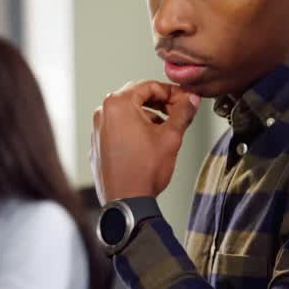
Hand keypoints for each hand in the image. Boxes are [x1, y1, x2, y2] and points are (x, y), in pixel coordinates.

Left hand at [91, 81, 199, 201]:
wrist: (126, 202)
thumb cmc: (143, 171)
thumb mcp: (171, 137)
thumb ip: (183, 113)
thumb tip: (191, 100)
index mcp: (118, 104)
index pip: (149, 86)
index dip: (171, 92)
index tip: (185, 99)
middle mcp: (103, 113)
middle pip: (136, 97)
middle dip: (159, 102)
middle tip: (177, 110)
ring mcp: (97, 129)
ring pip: (126, 113)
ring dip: (147, 115)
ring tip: (165, 128)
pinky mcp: (97, 144)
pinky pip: (117, 128)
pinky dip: (133, 129)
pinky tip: (148, 141)